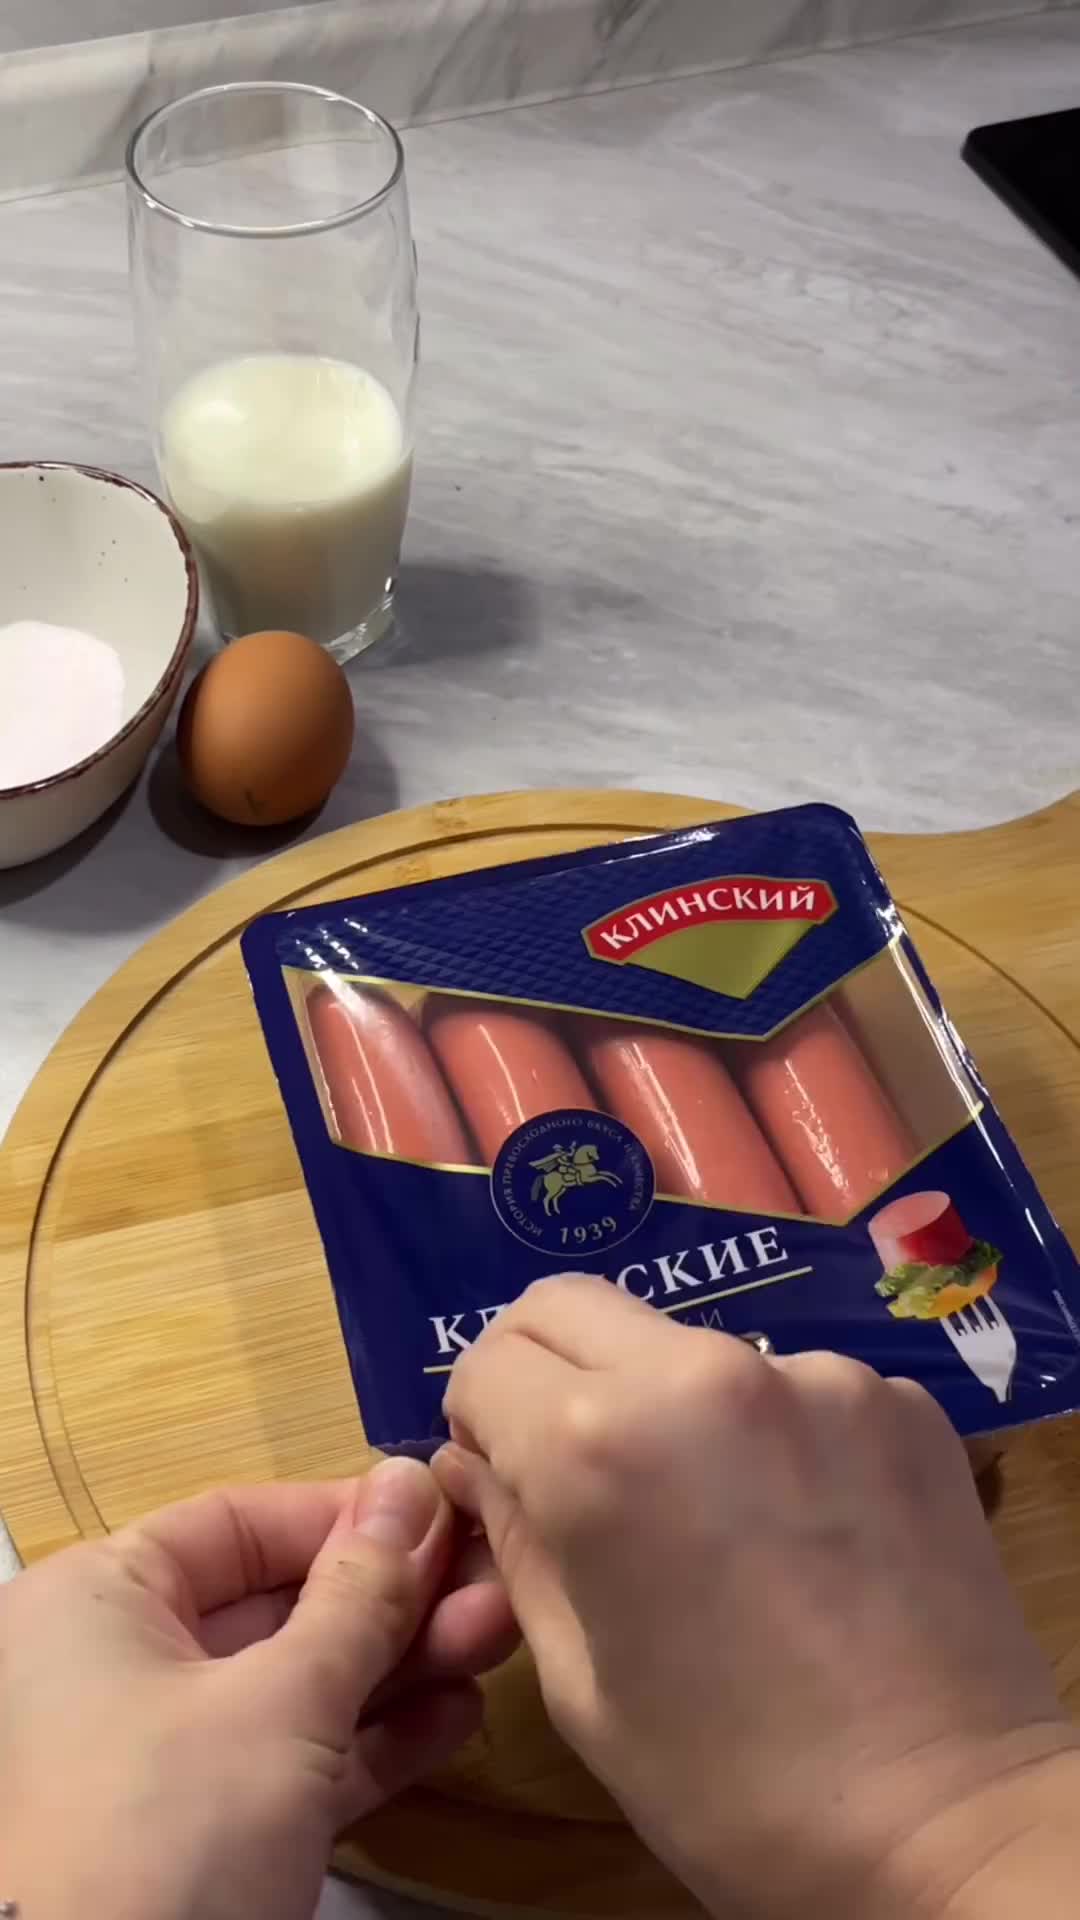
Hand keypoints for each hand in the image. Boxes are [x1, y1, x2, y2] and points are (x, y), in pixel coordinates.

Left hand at [0, 1461, 516, 1919]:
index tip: (448, 1512)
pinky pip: (294, 1762)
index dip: (347, 1514)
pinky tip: (456, 1718)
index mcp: (98, 1602)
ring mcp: (159, 1758)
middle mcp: (118, 1666)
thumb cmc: (172, 1835)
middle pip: (276, 1603)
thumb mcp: (280, 1703)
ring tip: (497, 1640)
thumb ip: (359, 1594)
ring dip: (399, 1667)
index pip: (239, 1523)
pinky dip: (370, 1742)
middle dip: (392, 1598)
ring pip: (296, 1685)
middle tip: (495, 1582)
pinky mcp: (201, 1838)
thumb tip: (410, 1480)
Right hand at [435, 1274, 1079, 1919]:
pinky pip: (793, 1386)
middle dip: (546, 1373)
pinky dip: (771, 1435)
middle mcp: (703, 1374)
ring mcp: (817, 1375)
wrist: (949, 1826)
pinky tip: (804, 1532)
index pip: (486, 1363)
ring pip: (688, 1347)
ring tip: (713, 1518)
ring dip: (668, 1405)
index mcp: (597, 1446)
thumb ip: (515, 1543)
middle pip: (571, 1308)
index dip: (477, 1426)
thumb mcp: (581, 1683)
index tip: (504, 1483)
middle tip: (574, 1468)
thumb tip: (477, 1466)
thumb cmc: (734, 1787)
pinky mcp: (900, 1399)